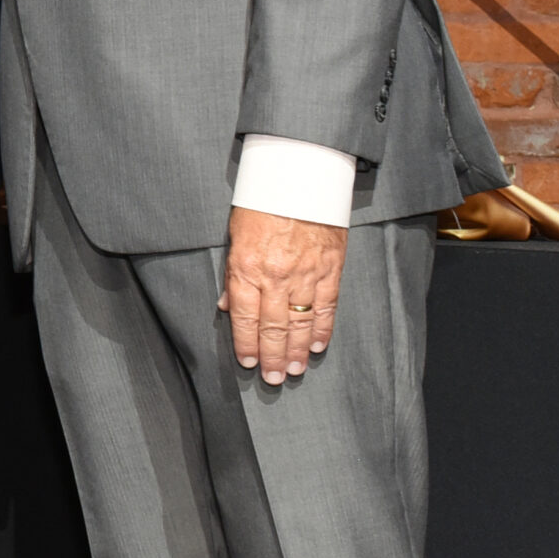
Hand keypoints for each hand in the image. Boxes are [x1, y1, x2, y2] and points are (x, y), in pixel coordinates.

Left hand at [219, 206, 346, 384]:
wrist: (298, 178)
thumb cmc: (261, 205)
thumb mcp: (235, 237)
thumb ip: (233, 275)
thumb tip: (229, 307)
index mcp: (247, 267)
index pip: (245, 317)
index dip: (246, 344)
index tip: (247, 362)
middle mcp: (276, 276)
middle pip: (273, 327)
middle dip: (271, 356)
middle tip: (273, 379)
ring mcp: (305, 274)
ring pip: (300, 322)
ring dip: (296, 350)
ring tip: (294, 370)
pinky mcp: (329, 269)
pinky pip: (325, 307)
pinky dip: (321, 329)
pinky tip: (316, 346)